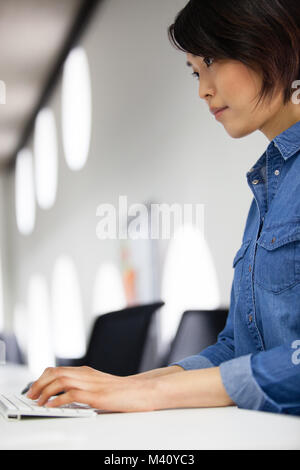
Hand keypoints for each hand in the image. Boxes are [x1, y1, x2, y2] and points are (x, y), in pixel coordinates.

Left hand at [27, 366, 157, 412]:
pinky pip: (72, 394)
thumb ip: (84, 388)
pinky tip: (52, 406)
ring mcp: (91, 384)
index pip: (58, 369)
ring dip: (45, 391)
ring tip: (38, 401)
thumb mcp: (99, 386)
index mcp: (86, 372)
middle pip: (55, 372)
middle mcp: (86, 375)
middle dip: (39, 383)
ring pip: (60, 380)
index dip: (42, 378)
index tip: (34, 388)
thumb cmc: (122, 392)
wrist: (141, 391)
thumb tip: (64, 398)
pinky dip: (58, 400)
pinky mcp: (96, 395)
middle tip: (30, 395)